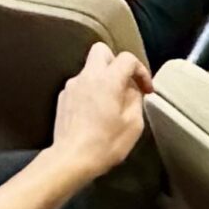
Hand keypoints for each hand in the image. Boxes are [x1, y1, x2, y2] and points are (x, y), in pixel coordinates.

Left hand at [51, 43, 150, 176]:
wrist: (71, 158)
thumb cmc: (105, 143)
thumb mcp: (133, 124)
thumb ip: (135, 99)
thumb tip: (132, 90)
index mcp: (107, 80)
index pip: (127, 58)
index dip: (141, 70)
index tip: (146, 89)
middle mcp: (86, 76)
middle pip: (102, 51)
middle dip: (117, 63)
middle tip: (126, 84)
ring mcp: (71, 86)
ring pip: (90, 69)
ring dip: (103, 79)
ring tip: (112, 103)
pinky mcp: (62, 98)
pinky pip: (81, 85)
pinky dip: (91, 91)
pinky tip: (95, 112)